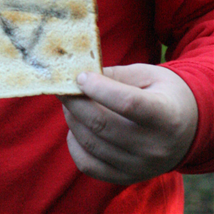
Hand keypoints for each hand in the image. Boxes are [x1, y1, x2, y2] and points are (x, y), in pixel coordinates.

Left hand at [61, 64, 197, 184]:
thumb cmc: (163, 94)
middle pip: (103, 125)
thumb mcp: (147, 75)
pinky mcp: (127, 177)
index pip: (128, 103)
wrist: (187, 128)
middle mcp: (154, 146)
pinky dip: (75, 145)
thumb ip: (115, 74)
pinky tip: (76, 127)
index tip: (80, 76)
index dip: (99, 88)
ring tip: (70, 102)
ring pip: (92, 144)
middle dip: (75, 102)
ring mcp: (140, 167)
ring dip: (72, 119)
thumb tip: (80, 75)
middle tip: (63, 87)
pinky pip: (90, 166)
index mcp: (165, 116)